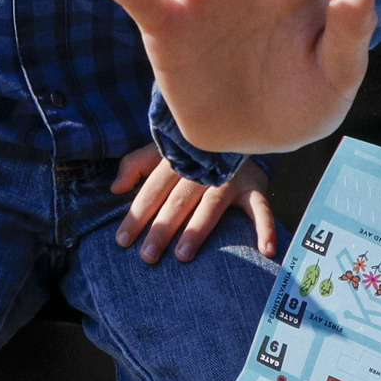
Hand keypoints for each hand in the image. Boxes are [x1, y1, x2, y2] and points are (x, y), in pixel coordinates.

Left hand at [113, 146, 282, 261]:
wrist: (234, 124)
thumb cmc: (190, 148)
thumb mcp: (160, 149)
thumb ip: (134, 165)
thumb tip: (114, 189)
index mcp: (175, 158)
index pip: (152, 189)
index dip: (137, 214)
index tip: (122, 241)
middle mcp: (203, 168)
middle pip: (178, 200)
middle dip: (162, 228)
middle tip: (148, 256)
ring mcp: (230, 177)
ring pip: (212, 205)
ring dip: (198, 229)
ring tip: (183, 255)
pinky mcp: (255, 186)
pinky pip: (261, 208)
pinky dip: (265, 229)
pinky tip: (265, 251)